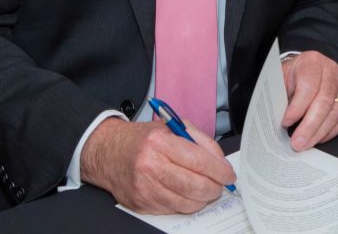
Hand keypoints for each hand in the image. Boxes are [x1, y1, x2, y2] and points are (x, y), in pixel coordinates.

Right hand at [80, 117, 235, 214]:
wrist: (108, 153)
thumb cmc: (143, 139)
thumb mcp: (173, 127)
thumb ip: (200, 141)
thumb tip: (221, 162)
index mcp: (160, 142)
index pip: (199, 161)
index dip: (219, 171)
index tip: (229, 174)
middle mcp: (150, 166)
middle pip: (195, 186)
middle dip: (214, 188)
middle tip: (219, 184)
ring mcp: (145, 188)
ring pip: (186, 202)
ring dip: (202, 198)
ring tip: (204, 189)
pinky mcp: (141, 204)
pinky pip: (173, 209)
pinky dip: (185, 203)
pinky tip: (185, 193)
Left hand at [281, 51, 337, 150]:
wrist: (305, 68)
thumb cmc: (291, 75)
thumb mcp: (281, 78)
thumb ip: (280, 96)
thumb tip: (275, 120)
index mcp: (311, 62)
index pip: (308, 86)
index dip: (298, 107)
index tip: (286, 122)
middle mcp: (330, 71)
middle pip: (325, 101)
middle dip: (310, 126)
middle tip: (297, 143)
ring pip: (335, 112)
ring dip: (319, 133)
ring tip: (305, 144)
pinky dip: (330, 132)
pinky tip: (317, 139)